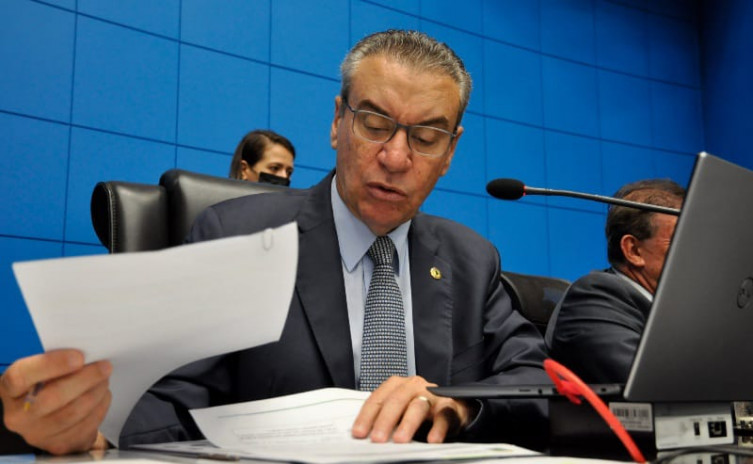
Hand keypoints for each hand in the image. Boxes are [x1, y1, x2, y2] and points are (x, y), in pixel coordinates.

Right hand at [0, 349, 111, 454]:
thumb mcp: (45, 369)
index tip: (79, 357)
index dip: (51, 365)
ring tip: (105, 380)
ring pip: (72, 414)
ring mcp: (36, 434)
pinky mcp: (57, 444)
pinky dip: (100, 408)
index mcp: (10, 388)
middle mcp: (17, 415)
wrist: (52, 416)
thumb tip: (88, 352)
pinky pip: (84, 427)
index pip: (21, 376)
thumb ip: (57, 361)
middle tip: (105, 367)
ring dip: (96, 393)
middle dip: (85, 379)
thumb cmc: (49, 384)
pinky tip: (103, 396)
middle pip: (52, 398)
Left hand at [352, 376, 471, 443]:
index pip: (377, 399)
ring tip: (400, 440)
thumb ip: (385, 419)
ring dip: (408, 424)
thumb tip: (365, 436)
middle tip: (377, 439)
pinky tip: (432, 439)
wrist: (452, 406)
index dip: (366, 417)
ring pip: (418, 407)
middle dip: (385, 421)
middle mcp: (413, 386)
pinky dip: (438, 428)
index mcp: (396, 385)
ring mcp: (432, 394)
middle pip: (396, 401)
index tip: (359, 433)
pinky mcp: (449, 406)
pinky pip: (443, 416)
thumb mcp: (399, 411)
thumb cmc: (420, 409)